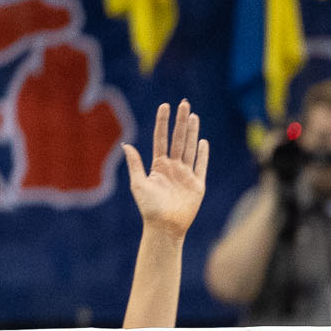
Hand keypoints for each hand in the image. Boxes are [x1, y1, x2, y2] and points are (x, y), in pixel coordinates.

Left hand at [122, 100, 209, 240]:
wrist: (165, 226)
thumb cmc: (149, 207)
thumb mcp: (138, 184)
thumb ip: (135, 164)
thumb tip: (127, 145)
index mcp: (158, 165)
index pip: (162, 138)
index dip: (163, 122)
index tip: (165, 106)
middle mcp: (173, 167)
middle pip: (178, 139)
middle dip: (181, 121)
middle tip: (184, 103)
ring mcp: (186, 174)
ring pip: (190, 148)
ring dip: (192, 132)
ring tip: (193, 116)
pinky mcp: (197, 184)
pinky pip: (201, 166)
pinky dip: (203, 154)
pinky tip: (203, 142)